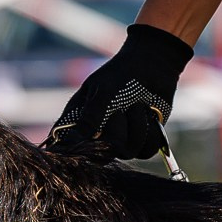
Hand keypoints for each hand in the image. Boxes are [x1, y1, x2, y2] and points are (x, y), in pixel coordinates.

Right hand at [45, 24, 192, 161]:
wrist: (152, 67)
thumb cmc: (121, 75)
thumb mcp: (103, 93)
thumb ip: (90, 117)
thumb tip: (71, 141)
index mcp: (79, 122)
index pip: (69, 147)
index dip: (77, 151)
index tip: (92, 140)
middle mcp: (97, 137)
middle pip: (104, 154)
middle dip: (118, 129)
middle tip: (121, 108)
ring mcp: (119, 142)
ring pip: (129, 152)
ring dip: (138, 125)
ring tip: (137, 106)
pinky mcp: (140, 144)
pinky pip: (147, 150)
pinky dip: (152, 131)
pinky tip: (149, 114)